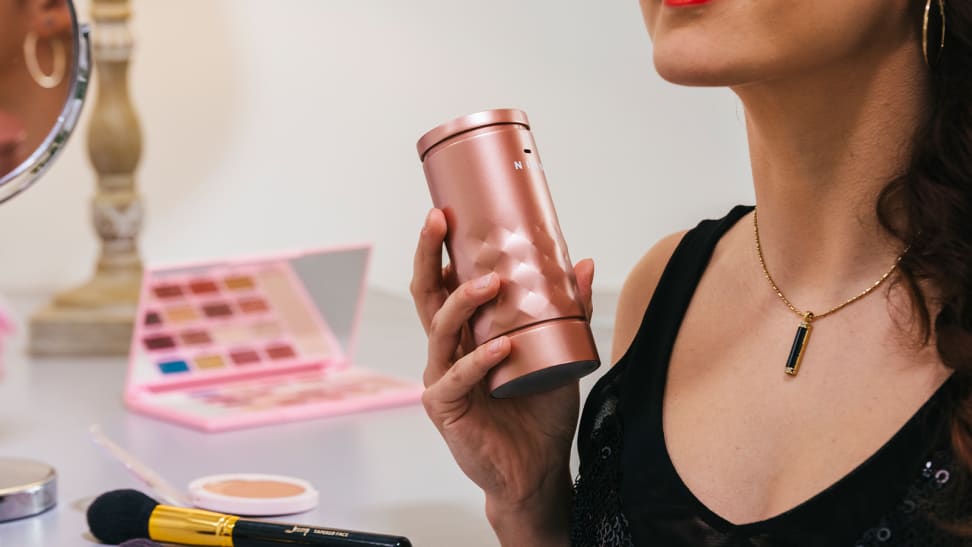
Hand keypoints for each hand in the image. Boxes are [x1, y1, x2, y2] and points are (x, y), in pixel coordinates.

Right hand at [410, 209, 593, 543]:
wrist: (536, 469)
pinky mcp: (446, 408)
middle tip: (439, 221)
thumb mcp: (559, 352)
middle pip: (427, 295)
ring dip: (463, 301)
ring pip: (440, 329)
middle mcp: (448, 350)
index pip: (445, 283)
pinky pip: (457, 377)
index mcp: (467, 333)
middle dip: (428, 254)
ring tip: (491, 282)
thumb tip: (582, 262)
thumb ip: (570, 311)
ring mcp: (442, 377)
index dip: (441, 248)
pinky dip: (480, 360)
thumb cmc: (539, 410)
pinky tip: (502, 346)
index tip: (448, 212)